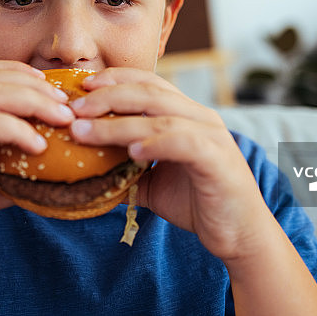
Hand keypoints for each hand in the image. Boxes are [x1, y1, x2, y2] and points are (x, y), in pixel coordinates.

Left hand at [68, 68, 270, 261]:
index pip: (148, 83)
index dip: (114, 79)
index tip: (81, 87)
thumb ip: (125, 169)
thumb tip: (85, 170)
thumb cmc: (198, 204)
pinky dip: (156, 143)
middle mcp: (201, 117)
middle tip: (76, 107)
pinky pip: (184, 143)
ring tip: (85, 131)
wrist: (240, 236)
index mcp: (187, 115)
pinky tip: (131, 151)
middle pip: (149, 92)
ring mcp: (212, 136)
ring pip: (160, 117)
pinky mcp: (218, 160)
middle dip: (108, 96)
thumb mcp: (153, 182)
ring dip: (117, 123)